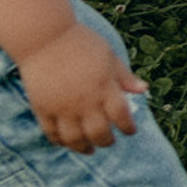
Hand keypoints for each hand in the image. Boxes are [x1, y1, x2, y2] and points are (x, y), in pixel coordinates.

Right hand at [18, 21, 143, 152]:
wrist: (45, 37)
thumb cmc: (81, 43)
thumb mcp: (109, 56)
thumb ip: (125, 77)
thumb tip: (144, 90)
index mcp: (104, 87)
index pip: (121, 116)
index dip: (128, 127)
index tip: (130, 131)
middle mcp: (84, 101)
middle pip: (99, 133)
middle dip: (107, 141)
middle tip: (110, 142)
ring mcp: (62, 107)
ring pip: (74, 138)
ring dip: (84, 148)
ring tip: (89, 150)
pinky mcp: (42, 108)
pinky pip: (51, 133)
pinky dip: (60, 142)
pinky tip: (67, 142)